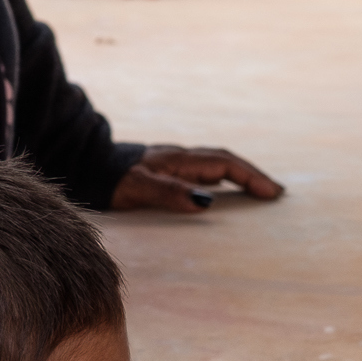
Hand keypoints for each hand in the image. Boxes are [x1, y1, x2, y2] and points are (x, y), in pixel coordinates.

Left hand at [110, 145, 283, 212]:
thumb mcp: (139, 190)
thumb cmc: (111, 180)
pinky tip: (224, 191)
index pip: (225, 166)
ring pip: (216, 164)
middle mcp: (181, 159)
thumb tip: (206, 201)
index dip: (252, 178)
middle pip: (226, 161)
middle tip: (276, 192)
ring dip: (241, 176)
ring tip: (259, 191)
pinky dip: (223, 179)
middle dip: (253, 175)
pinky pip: (204, 171)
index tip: (273, 193)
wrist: (86, 166)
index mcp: (180, 162)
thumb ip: (171, 194)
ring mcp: (174, 163)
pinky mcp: (167, 170)